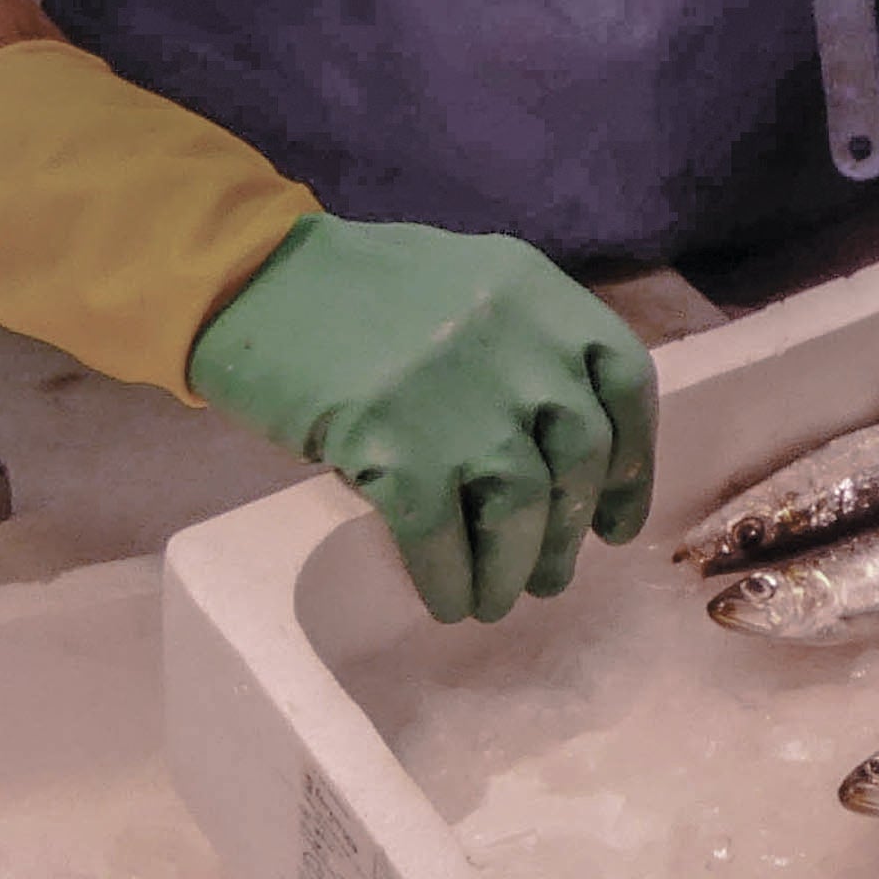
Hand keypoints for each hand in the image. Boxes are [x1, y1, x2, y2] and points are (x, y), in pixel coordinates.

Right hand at [187, 219, 659, 622]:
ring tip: (499, 598)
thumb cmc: (350, 287)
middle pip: (580, 457)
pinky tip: (448, 601)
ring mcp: (456, 396)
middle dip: (569, 529)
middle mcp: (514, 341)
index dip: (634, 462)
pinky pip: (442, 538)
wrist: (244, 277)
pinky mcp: (392, 445)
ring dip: (514, 568)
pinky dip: (451, 581)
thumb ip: (523, 344)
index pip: (624, 384)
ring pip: (520, 507)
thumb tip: (563, 453)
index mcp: (536, 294)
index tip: (618, 519)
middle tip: (551, 574)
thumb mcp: (465, 283)